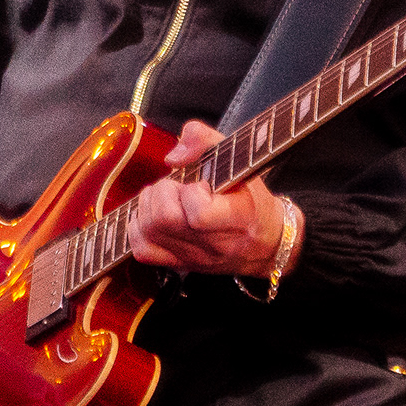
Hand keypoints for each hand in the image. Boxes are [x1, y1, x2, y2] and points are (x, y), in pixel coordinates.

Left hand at [129, 120, 287, 277]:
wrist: (266, 242)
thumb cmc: (252, 198)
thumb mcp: (240, 159)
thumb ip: (206, 141)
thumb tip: (172, 157)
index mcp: (239, 217)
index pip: (200, 214)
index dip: (191, 192)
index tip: (202, 184)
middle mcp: (216, 244)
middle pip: (166, 220)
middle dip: (162, 193)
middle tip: (177, 187)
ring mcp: (195, 258)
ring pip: (149, 232)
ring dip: (148, 206)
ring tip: (166, 198)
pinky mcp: (179, 265)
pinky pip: (142, 250)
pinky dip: (139, 228)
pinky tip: (153, 216)